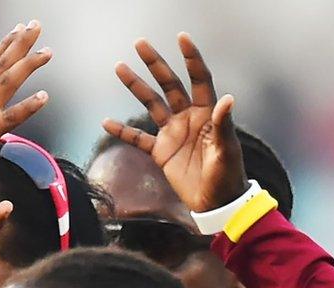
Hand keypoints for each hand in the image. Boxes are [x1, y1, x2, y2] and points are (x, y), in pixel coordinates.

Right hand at [104, 34, 247, 211]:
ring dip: (136, 86)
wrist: (216, 204)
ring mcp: (173, 133)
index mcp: (207, 113)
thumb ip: (223, 125)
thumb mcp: (227, 151)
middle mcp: (188, 118)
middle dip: (155, 64)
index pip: (199, 79)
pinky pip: (138, 138)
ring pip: (151, 104)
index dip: (191, 58)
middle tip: (140, 44)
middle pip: (170, 84)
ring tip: (120, 68)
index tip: (181, 38)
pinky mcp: (161, 152)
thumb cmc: (228, 177)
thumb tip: (227, 99)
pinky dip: (123, 131)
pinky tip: (106, 122)